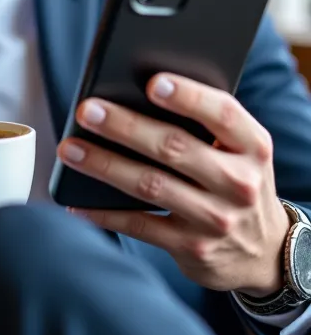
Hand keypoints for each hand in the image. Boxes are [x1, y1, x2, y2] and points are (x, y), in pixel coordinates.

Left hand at [58, 74, 289, 294]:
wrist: (264, 252)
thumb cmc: (236, 182)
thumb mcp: (241, 152)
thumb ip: (206, 126)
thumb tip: (136, 94)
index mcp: (253, 147)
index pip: (223, 114)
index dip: (188, 96)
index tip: (152, 82)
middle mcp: (239, 183)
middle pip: (174, 147)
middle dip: (125, 126)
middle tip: (87, 110)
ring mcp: (215, 219)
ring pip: (150, 185)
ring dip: (105, 165)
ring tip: (70, 149)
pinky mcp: (192, 248)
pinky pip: (139, 226)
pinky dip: (104, 214)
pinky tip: (76, 202)